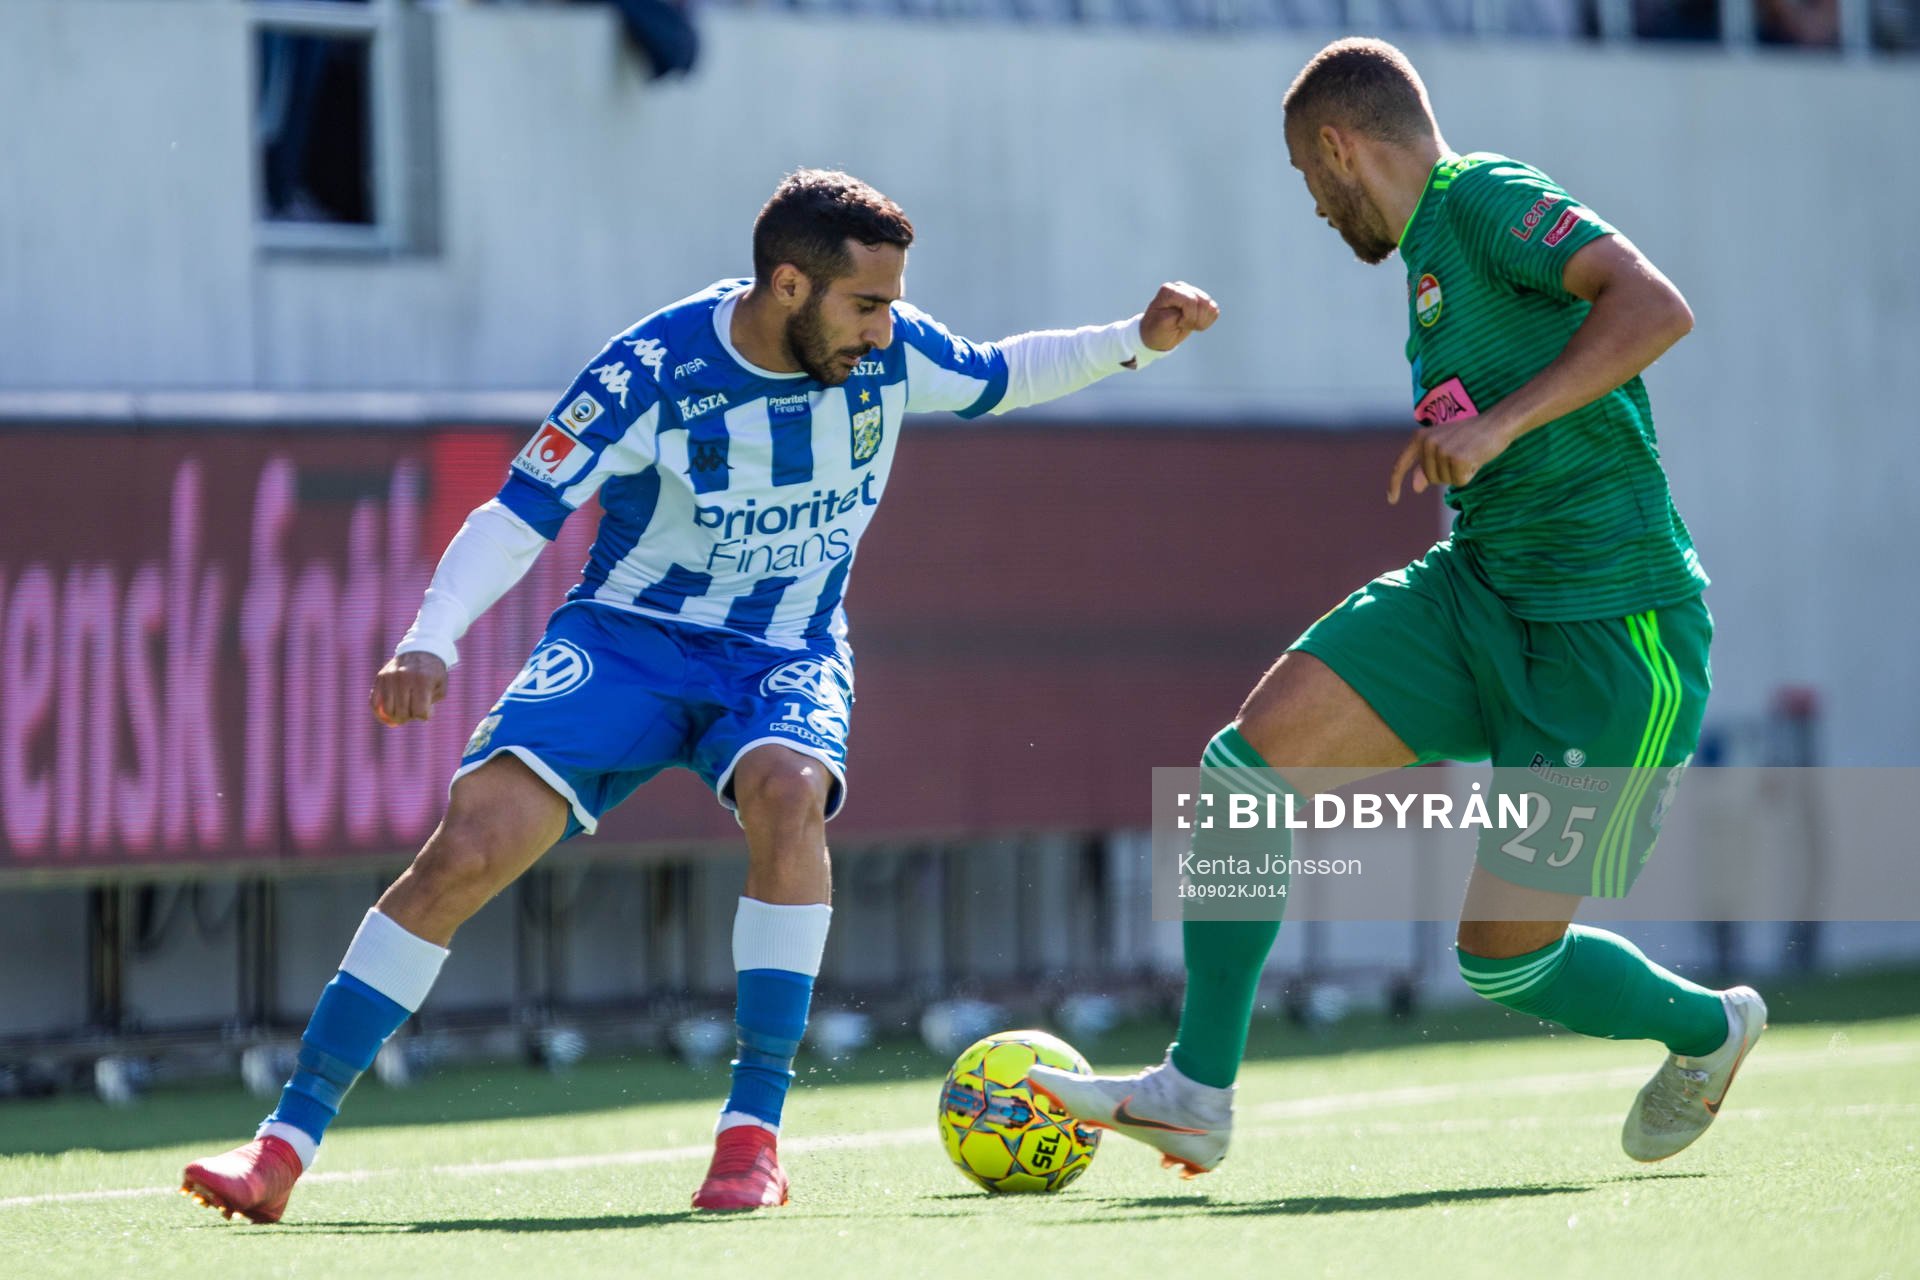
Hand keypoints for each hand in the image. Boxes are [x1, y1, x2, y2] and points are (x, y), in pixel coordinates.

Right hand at [372, 651, 448, 726]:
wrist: (422, 650)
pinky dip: (378, 713)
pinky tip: (386, 718)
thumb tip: (413, 717)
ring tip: (403, 712)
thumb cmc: (434, 673)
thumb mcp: (440, 688)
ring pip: (387, 710)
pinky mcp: (380, 677)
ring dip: (396, 716)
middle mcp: (404, 678)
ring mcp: (390, 677)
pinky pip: (374, 702)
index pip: (419, 712)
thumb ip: (430, 705)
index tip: (427, 709)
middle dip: (409, 717)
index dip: (423, 715)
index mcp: (422, 681)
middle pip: (402, 713)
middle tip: (414, 711)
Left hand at [1139, 281, 1219, 351]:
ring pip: (1210, 306)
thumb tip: (1193, 304)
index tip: (1177, 324)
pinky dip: (1207, 321)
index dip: (1188, 317)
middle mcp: (1181, 287)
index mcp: (1169, 290)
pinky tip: (1195, 324)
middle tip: (1182, 325)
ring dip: (1202, 321)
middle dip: (1196, 319)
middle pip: (1203, 302)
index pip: (1190, 301)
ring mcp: (1192, 292)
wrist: (1157, 335)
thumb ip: (1175, 313)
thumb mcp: (1162, 324)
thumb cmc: (1156, 329)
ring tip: (1189, 325)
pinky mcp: (1201, 300)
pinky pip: (1214, 310)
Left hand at [1387, 410, 1520, 503]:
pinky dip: (1469, 475)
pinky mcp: (1457, 459)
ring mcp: (1442, 450)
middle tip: (1462, 455)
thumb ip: (1427, 465)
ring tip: (1469, 455)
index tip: (1391, 500)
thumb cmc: (1470, 436)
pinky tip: (1475, 460)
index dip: (1395, 483)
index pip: (1401, 464)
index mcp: (1421, 437)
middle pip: (1431, 478)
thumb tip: (1415, 487)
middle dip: (1447, 474)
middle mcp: (1428, 442)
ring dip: (1459, 474)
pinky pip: (1458, 482)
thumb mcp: (1444, 447)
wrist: (1496, 423)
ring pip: (1444, 481)